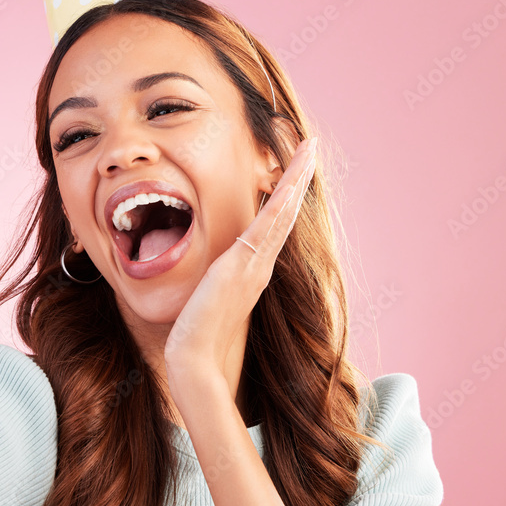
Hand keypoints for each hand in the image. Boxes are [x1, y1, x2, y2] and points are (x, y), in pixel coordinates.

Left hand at [164, 136, 316, 385]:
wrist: (196, 358)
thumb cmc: (197, 337)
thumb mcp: (206, 299)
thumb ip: (212, 284)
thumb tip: (206, 279)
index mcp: (251, 271)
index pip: (272, 225)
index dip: (284, 197)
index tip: (290, 172)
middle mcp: (260, 264)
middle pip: (285, 212)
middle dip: (297, 178)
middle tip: (309, 147)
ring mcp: (257, 263)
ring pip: (283, 211)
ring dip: (297, 177)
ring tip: (309, 148)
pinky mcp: (246, 262)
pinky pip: (271, 222)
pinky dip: (284, 197)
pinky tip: (294, 174)